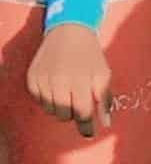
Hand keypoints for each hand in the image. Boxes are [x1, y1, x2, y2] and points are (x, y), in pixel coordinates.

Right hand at [26, 24, 112, 138]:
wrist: (68, 30)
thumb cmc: (90, 54)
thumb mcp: (103, 74)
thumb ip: (104, 99)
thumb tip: (105, 123)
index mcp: (80, 81)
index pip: (82, 114)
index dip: (86, 126)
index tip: (89, 133)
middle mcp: (58, 82)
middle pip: (65, 116)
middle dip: (74, 114)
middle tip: (79, 102)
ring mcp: (43, 80)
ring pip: (51, 110)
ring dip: (60, 107)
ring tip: (68, 91)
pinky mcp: (32, 78)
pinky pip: (39, 101)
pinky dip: (48, 98)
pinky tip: (56, 86)